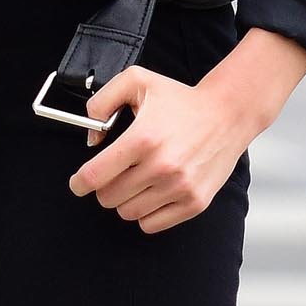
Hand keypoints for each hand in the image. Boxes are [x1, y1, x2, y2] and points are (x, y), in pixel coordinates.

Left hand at [68, 28, 305, 233]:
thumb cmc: (181, 100)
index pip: (95, 175)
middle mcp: (161, 166)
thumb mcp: (137, 81)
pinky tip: (152, 193)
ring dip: (126, 200)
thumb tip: (92, 138)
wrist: (228, 114)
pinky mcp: (194, 202)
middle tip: (116, 174)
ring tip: (137, 180)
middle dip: (105, 187)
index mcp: (142, 138)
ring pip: (128, 213)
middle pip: (108, 197)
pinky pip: (152, 224)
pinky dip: (146, 213)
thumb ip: (102, 102)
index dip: (79, 182)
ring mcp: (179, 187)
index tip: (78, 183)